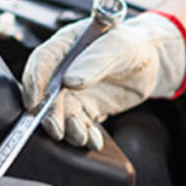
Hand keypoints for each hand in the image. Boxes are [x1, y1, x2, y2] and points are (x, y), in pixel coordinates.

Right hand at [21, 11, 185, 149]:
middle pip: (46, 94)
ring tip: (82, 136)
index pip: (41, 61)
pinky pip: (79, 125)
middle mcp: (64, 69)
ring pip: (61, 114)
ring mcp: (74, 91)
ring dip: (68, 129)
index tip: (33, 102)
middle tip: (58, 130)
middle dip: (49, 115)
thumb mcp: (119, 46)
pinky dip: (84, 136)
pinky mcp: (86, 108)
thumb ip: (95, 61)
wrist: (152, 61)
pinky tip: (94, 140)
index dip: (33, 81)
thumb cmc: (133, 44)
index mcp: (66, 45)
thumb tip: (69, 81)